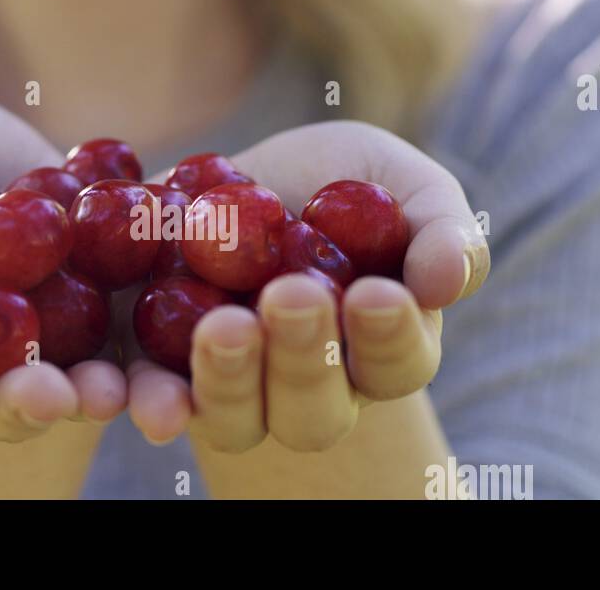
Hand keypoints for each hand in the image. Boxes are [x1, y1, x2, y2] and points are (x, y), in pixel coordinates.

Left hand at [125, 121, 489, 450]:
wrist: (236, 181)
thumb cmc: (339, 184)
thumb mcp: (398, 179)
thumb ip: (439, 225)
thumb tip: (447, 278)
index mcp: (383, 348)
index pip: (398, 362)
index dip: (388, 335)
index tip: (374, 292)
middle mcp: (315, 390)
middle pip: (316, 409)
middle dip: (305, 356)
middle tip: (291, 297)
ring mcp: (239, 391)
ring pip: (240, 420)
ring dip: (231, 381)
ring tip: (223, 326)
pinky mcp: (169, 373)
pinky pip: (162, 403)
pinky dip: (156, 403)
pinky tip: (152, 395)